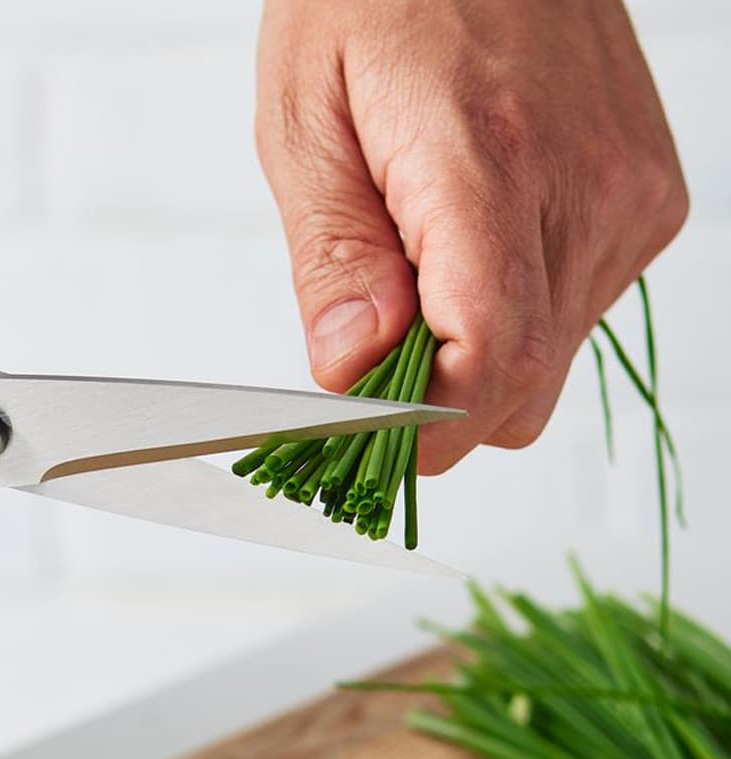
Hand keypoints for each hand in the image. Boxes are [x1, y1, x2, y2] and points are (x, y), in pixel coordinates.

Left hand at [255, 0, 686, 472]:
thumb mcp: (306, 119)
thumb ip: (334, 257)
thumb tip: (350, 373)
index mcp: (491, 164)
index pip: (488, 360)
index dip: (422, 430)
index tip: (361, 442)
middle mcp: (588, 190)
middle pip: (523, 388)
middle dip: (435, 403)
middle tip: (361, 357)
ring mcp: (632, 196)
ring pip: (550, 361)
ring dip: (471, 353)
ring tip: (412, 265)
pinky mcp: (649, 197)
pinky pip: (574, 309)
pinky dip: (511, 309)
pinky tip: (465, 243)